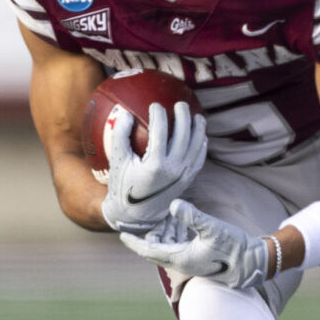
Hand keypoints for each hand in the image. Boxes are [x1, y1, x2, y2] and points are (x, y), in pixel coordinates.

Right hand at [100, 100, 207, 232]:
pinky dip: (202, 146)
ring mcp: (183, 175)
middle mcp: (173, 169)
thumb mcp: (117, 161)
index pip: (160, 130)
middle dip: (183, 115)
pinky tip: (201, 137)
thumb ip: (120, 136)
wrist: (135, 215)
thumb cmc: (122, 186)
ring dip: (198, 128)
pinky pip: (199, 160)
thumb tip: (124, 113)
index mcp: (155, 164)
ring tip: (196, 116)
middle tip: (180, 104)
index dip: (159, 114)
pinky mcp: (188, 180)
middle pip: (184, 134)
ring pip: (196, 146)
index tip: (155, 105)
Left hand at [119, 199, 272, 289]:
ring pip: (168, 246)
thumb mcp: (213, 228)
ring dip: (163, 232)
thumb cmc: (236, 247)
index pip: (149, 252)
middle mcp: (183, 263)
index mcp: (180, 259)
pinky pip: (179, 246)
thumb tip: (172, 204)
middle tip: (141, 218)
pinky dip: (174, 234)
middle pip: (156, 248)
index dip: (134, 242)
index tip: (121, 234)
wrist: (255, 262)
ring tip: (160, 216)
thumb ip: (192, 216)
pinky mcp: (199, 258)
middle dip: (148, 234)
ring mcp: (191, 261)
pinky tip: (176, 221)